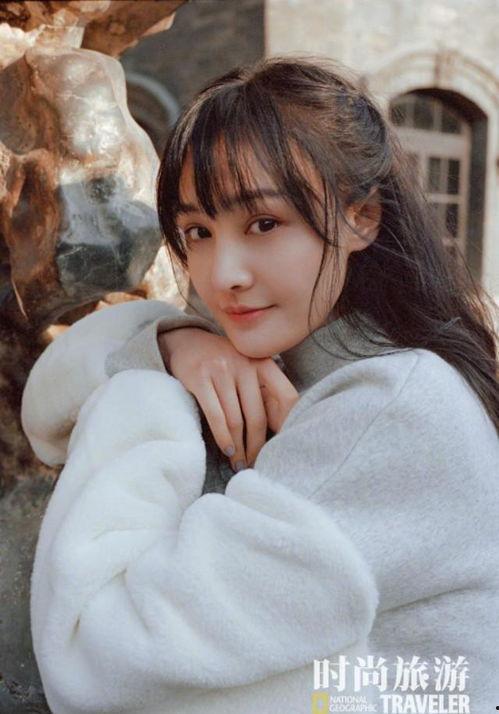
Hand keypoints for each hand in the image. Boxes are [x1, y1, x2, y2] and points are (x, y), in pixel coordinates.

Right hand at [158, 328, 298, 469]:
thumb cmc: (223, 363)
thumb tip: (281, 429)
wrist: (186, 341)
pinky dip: (223, 438)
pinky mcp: (199, 378)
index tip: (282, 446)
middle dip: (257, 446)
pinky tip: (227, 451)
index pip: (287, 397)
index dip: (287, 425)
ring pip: (236, 420)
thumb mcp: (248, 369)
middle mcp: (245, 364)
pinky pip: (216, 415)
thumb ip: (264, 391)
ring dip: (239, 448)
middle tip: (255, 465)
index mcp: (263, 362)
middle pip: (258, 416)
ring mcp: (221, 370)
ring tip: (240, 464)